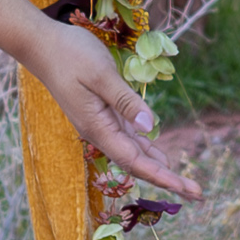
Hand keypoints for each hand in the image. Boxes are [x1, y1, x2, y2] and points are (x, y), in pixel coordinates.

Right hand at [23, 18, 202, 202]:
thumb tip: (149, 125)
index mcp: (98, 127)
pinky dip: (146, 148)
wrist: (42, 45)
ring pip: (134, 152)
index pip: (135, 161)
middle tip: (197, 194)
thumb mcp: (102, 74)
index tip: (185, 190)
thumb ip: (125, 101)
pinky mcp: (102, 112)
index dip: (162, 177)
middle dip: (167, 179)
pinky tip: (160, 155)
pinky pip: (129, 138)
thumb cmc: (70, 55)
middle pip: (137, 163)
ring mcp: (100, 123)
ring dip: (159, 167)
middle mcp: (100, 132)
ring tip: (184, 184)